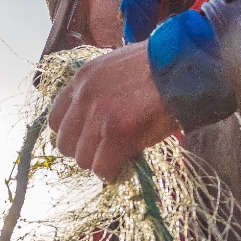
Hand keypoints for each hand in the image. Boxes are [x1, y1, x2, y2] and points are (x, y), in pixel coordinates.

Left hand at [48, 41, 180, 182]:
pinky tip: (125, 166)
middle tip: (106, 150)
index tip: (88, 139)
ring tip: (120, 156)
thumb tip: (93, 121)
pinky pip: (102, 169)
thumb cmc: (159, 67)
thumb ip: (99, 90)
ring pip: (83, 160)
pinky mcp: (116, 135)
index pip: (55, 120)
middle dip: (85, 151)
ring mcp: (98, 117)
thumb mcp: (117, 68)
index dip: (73, 134)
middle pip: (65, 145)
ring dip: (100, 162)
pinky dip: (113, 173)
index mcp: (82, 79)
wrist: (185, 67)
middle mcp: (83, 98)